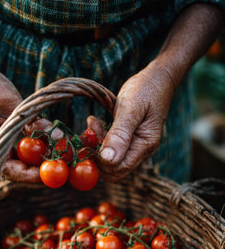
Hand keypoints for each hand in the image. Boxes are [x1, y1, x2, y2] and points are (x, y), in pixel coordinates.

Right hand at [0, 61, 63, 182]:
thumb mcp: (12, 101)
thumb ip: (32, 120)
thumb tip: (58, 136)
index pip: (4, 167)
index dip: (25, 174)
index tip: (45, 173)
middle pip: (14, 170)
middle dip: (36, 172)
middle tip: (59, 170)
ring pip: (19, 163)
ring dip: (39, 162)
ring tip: (59, 160)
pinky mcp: (5, 142)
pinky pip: (22, 152)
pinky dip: (37, 151)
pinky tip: (53, 148)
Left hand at [98, 63, 174, 180]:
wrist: (157, 79)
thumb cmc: (146, 90)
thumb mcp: (131, 109)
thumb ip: (120, 134)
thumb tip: (107, 160)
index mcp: (145, 146)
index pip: (118, 169)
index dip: (100, 160)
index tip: (92, 136)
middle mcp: (140, 151)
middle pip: (112, 169)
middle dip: (96, 153)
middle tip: (91, 130)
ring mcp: (134, 147)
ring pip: (108, 159)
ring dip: (96, 144)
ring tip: (94, 122)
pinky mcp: (127, 141)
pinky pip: (110, 148)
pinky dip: (99, 138)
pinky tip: (97, 123)